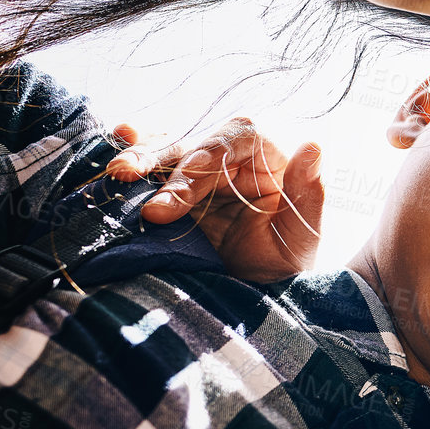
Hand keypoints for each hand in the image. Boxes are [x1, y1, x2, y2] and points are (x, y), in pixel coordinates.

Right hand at [106, 118, 324, 283]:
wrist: (258, 290)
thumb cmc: (285, 258)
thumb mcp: (302, 235)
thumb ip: (308, 192)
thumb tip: (313, 145)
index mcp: (271, 155)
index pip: (237, 138)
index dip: (203, 160)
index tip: (177, 193)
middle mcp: (237, 154)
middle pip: (196, 143)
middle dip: (162, 162)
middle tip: (128, 178)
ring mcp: (205, 168)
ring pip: (170, 149)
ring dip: (141, 158)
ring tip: (116, 174)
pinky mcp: (178, 185)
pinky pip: (155, 161)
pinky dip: (134, 151)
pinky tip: (118, 140)